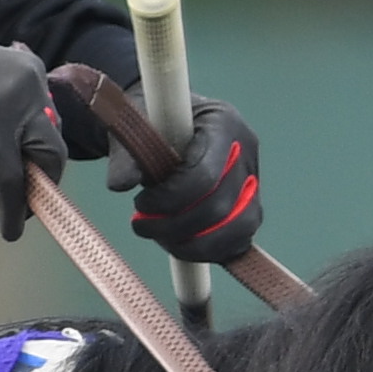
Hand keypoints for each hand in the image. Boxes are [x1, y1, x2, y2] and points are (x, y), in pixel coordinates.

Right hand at [0, 21, 61, 233]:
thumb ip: (0, 113)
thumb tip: (13, 164)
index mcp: (29, 71)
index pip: (49, 124)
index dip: (41, 158)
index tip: (31, 180)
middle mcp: (29, 85)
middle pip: (52, 147)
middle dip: (42, 181)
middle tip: (28, 204)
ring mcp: (11, 106)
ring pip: (32, 166)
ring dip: (22, 199)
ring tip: (7, 214)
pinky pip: (8, 178)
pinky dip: (10, 207)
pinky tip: (7, 227)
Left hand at [120, 91, 266, 267]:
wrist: (166, 120)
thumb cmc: (151, 120)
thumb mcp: (133, 128)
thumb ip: (126, 155)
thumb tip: (120, 184)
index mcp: (223, 122)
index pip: (205, 175)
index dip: (170, 200)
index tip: (140, 205)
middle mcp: (246, 150)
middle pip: (221, 208)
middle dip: (176, 227)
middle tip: (142, 225)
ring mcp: (253, 179)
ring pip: (238, 230)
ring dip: (193, 245)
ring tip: (160, 237)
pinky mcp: (250, 204)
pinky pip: (240, 240)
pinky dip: (210, 251)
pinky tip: (180, 245)